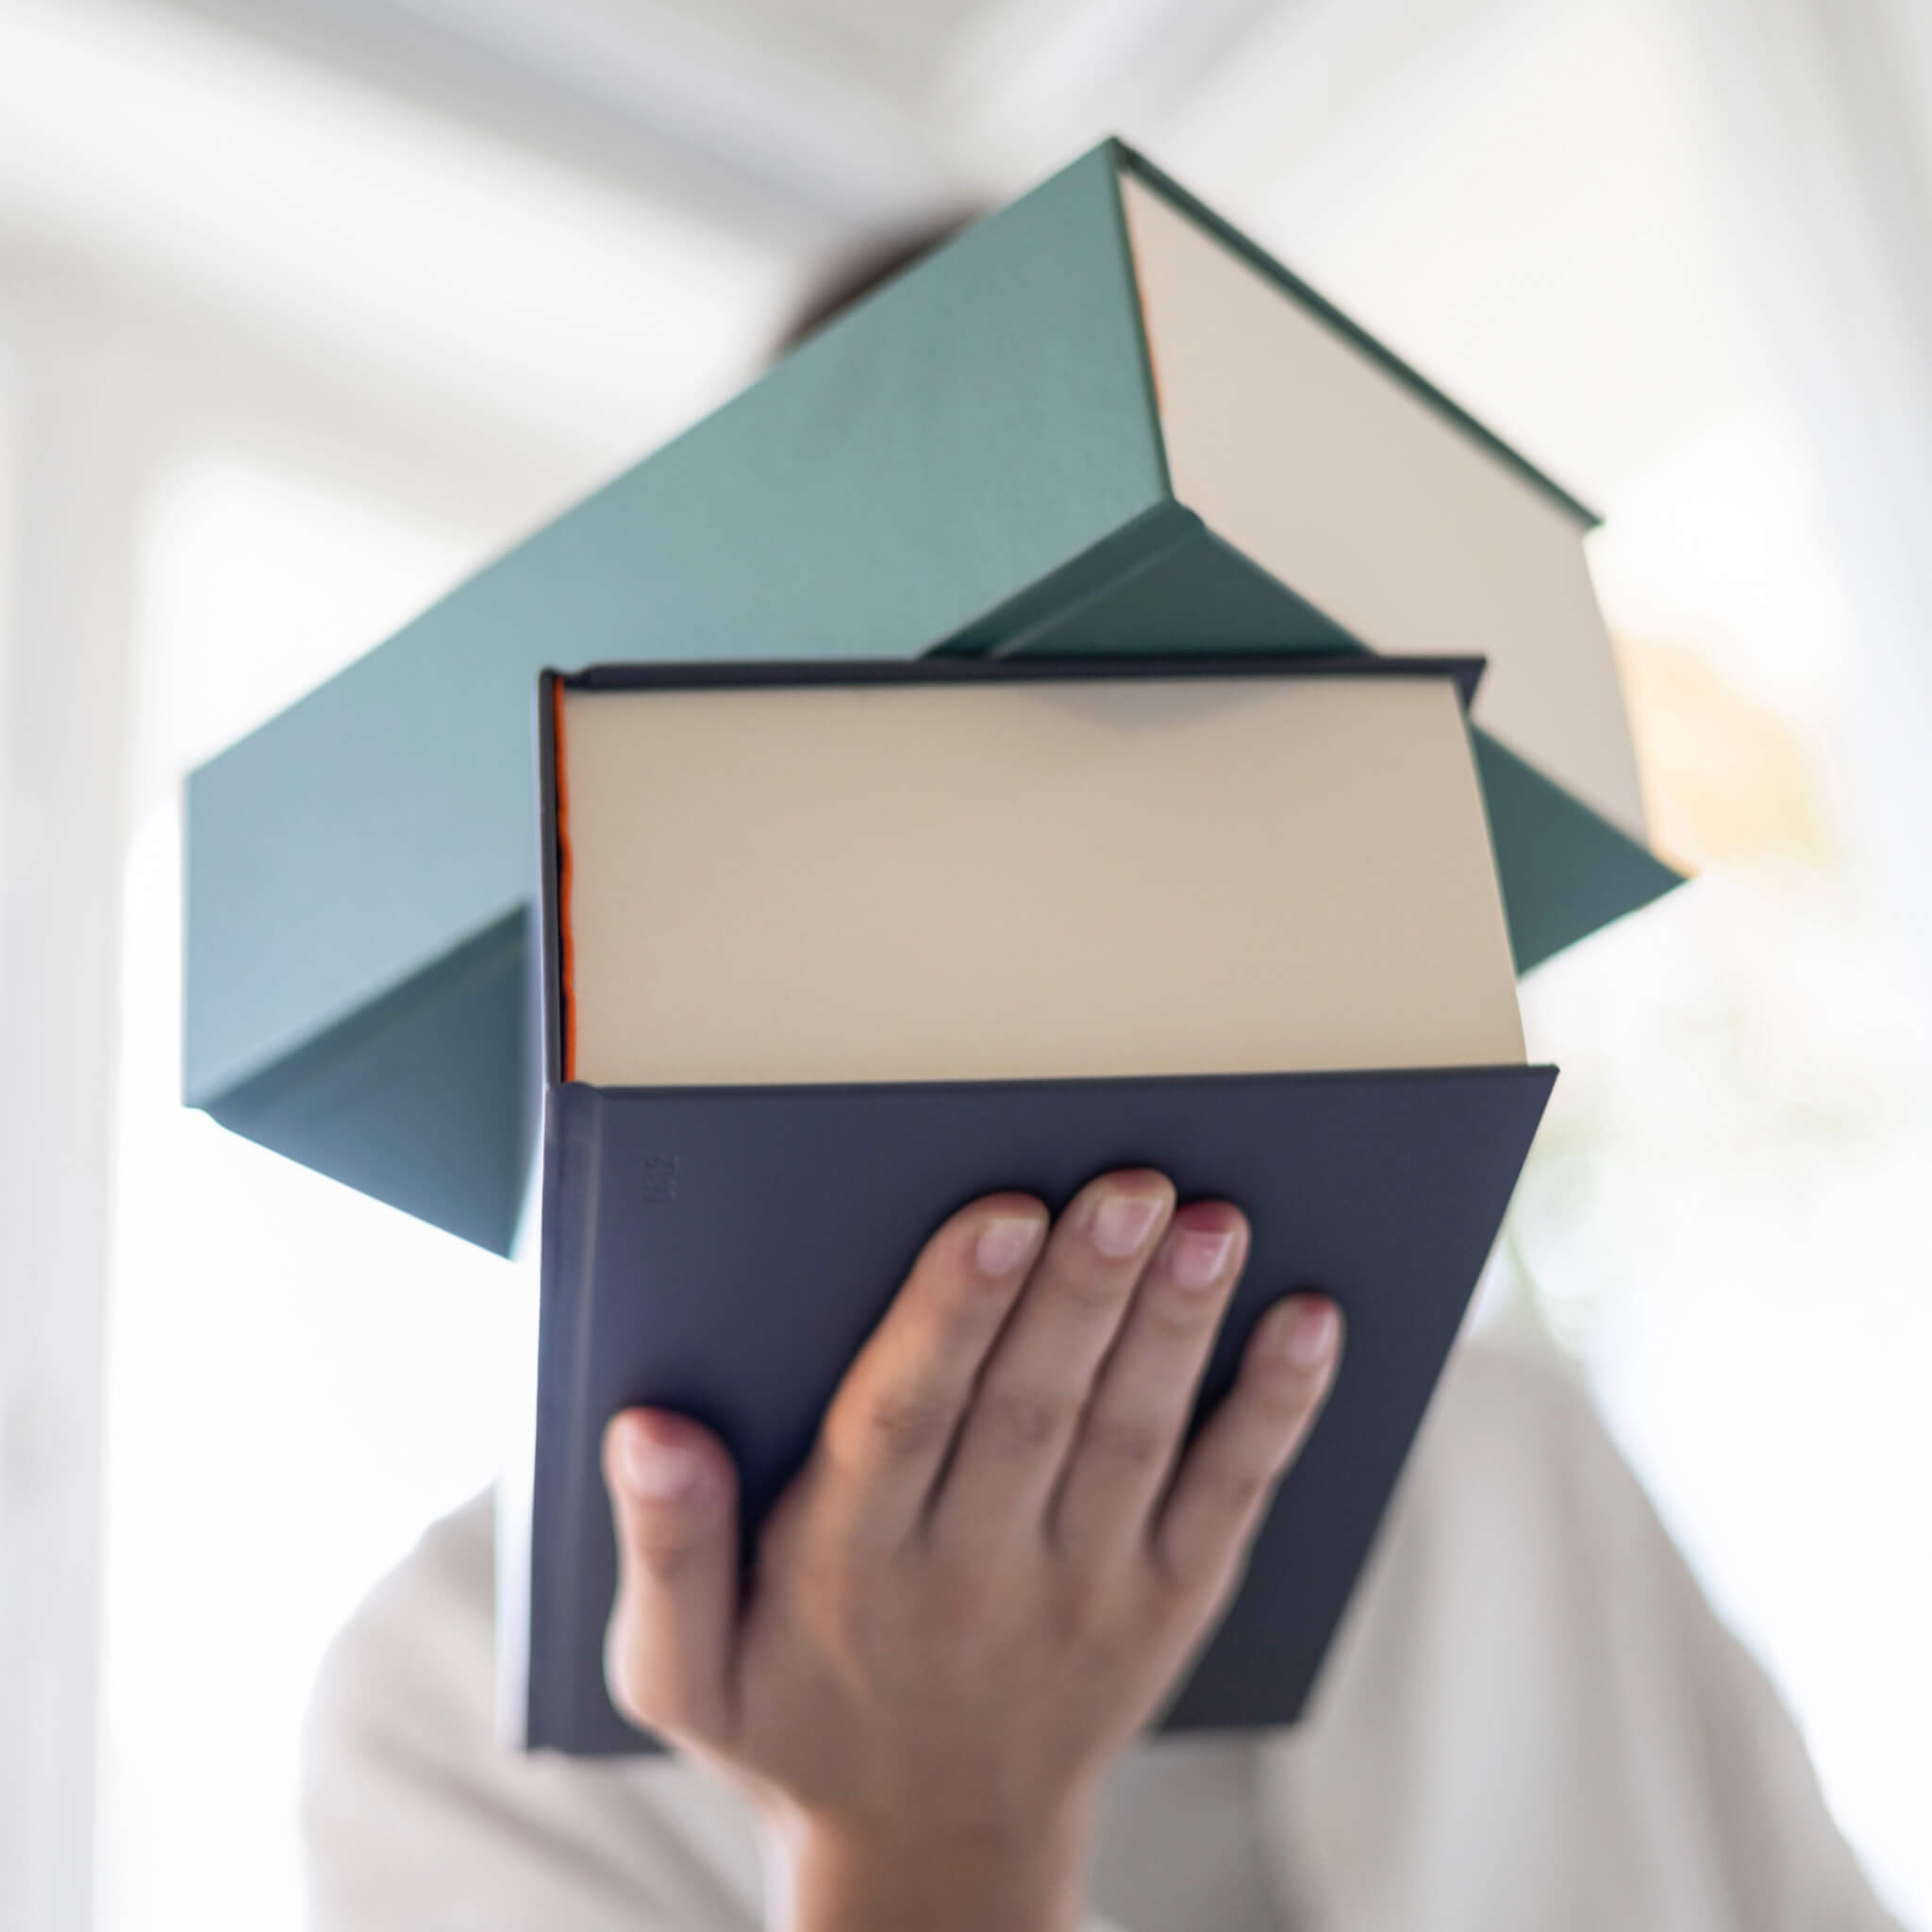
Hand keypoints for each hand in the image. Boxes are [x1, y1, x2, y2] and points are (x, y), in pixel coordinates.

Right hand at [601, 1171, 1341, 1931]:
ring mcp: (1084, 1593)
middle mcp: (973, 1576)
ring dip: (1177, 1326)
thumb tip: (647, 1429)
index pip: (905, 1421)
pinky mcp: (1167, 1604)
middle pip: (1033, 1409)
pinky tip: (1308, 1323)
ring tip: (1209, 1221)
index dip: (951, 1315)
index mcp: (848, 1567)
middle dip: (1082, 1292)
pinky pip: (1229, 1501)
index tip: (995, 1216)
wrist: (936, 1857)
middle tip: (1126, 1181)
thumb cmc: (793, 1725)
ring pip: (1135, 1437)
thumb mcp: (682, 1672)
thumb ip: (665, 1549)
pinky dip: (1272, 1411)